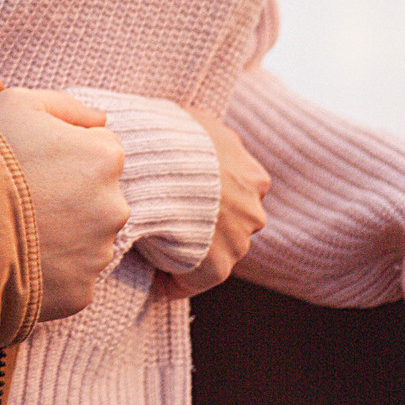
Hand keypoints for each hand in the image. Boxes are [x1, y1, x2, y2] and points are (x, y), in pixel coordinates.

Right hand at [0, 89, 127, 323]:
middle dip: (69, 195)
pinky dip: (50, 271)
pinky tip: (16, 257)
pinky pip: (70, 277)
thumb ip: (66, 106)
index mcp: (103, 157)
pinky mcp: (78, 294)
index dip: (61, 152)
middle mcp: (113, 207)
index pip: (99, 149)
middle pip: (97, 197)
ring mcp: (96, 255)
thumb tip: (99, 120)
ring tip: (13, 228)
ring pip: (86, 238)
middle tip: (21, 197)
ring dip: (61, 234)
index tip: (30, 161)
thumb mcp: (17, 103)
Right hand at [162, 109, 270, 297]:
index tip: (184, 197)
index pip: (237, 194)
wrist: (157, 165)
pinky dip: (173, 280)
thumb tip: (195, 134)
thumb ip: (208, 136)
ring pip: (215, 253)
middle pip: (231, 225)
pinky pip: (192, 282)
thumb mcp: (198, 123)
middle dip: (205, 225)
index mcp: (253, 177)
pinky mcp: (217, 269)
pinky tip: (151, 273)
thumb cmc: (169, 137)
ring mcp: (238, 242)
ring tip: (154, 242)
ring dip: (190, 251)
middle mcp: (253, 212)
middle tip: (167, 218)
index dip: (209, 197)